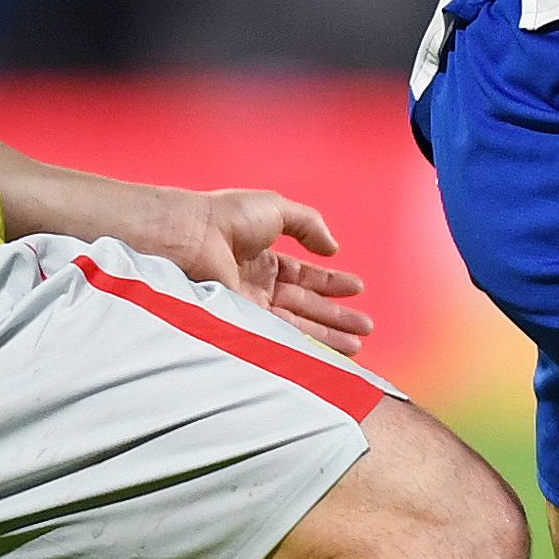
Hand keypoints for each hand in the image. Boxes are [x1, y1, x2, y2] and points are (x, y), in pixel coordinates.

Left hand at [119, 184, 376, 356]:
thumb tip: (333, 247)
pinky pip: (280, 335)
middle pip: (306, 305)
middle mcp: (259, 285)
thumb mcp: (277, 209)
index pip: (305, 276)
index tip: (357, 289)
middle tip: (365, 327)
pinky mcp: (243, 322)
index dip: (332, 283)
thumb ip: (309, 225)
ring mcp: (251, 306)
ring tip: (356, 345)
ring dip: (328, 335)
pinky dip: (305, 343)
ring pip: (297, 325)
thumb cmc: (228, 216)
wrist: (194, 236)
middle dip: (337, 317)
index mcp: (264, 258)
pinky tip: (325, 349)